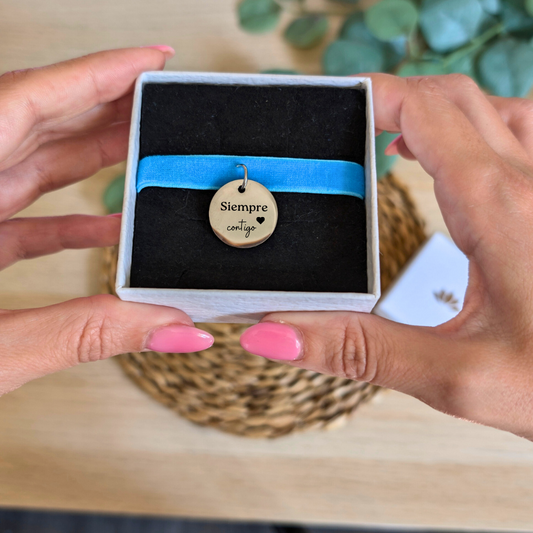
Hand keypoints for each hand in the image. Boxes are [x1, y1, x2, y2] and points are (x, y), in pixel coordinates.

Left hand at [0, 48, 213, 395]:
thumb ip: (86, 335)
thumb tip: (176, 330)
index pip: (26, 102)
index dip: (96, 74)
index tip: (151, 58)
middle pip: (37, 125)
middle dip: (108, 110)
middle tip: (165, 108)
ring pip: (32, 166)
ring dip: (95, 160)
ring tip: (151, 156)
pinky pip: (25, 217)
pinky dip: (71, 219)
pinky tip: (112, 226)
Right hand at [240, 74, 532, 439]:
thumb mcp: (457, 378)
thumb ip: (361, 351)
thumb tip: (275, 332)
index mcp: (497, 208)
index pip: (426, 110)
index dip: (372, 94)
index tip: (330, 101)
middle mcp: (530, 184)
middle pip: (456, 99)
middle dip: (395, 98)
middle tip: (348, 122)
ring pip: (495, 110)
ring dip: (439, 111)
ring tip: (393, 137)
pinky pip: (524, 138)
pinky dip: (480, 130)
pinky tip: (463, 165)